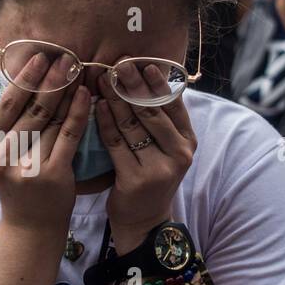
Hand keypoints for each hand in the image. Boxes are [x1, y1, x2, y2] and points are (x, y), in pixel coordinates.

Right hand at [0, 58, 87, 236]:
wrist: (31, 225)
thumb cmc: (15, 181)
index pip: (6, 103)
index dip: (24, 77)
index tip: (41, 55)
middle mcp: (4, 156)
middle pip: (31, 108)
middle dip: (50, 79)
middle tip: (66, 57)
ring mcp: (28, 167)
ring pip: (52, 119)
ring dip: (67, 91)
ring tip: (78, 71)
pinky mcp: (53, 174)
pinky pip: (69, 135)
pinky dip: (78, 112)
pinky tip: (86, 95)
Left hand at [93, 68, 196, 249]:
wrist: (143, 221)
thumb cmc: (150, 177)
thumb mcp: (165, 149)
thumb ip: (161, 120)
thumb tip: (149, 78)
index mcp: (188, 141)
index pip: (173, 104)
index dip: (157, 82)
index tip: (142, 62)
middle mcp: (179, 153)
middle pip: (152, 111)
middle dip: (134, 85)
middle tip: (119, 63)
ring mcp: (159, 168)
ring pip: (132, 125)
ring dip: (115, 98)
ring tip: (102, 79)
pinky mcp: (136, 179)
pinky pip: (116, 143)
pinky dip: (105, 122)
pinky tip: (96, 106)